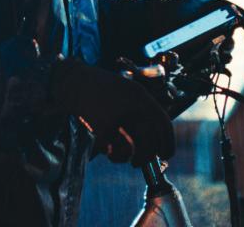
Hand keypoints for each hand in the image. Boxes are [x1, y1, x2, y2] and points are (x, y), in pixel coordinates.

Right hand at [50, 58, 173, 165]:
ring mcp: (118, 116)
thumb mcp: (126, 90)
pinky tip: (107, 150)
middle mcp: (133, 104)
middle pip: (150, 140)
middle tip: (142, 162)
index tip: (167, 154)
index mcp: (140, 95)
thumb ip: (141, 108)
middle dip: (148, 156)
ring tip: (126, 159)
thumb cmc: (100, 87)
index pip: (164, 123)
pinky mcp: (102, 126)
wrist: (74, 81)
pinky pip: (113, 149)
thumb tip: (155, 135)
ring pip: (132, 148)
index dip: (169, 142)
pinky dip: (111, 154)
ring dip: (130, 159)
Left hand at [99, 0, 227, 65]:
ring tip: (220, 55)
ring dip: (226, 57)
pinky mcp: (203, 58)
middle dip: (232, 43)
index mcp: (225, 16)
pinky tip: (217, 69)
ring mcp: (213, 46)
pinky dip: (219, 69)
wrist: (161, 20)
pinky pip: (215, 66)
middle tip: (226, 43)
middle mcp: (222, 32)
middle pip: (234, 41)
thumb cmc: (180, 4)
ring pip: (226, 55)